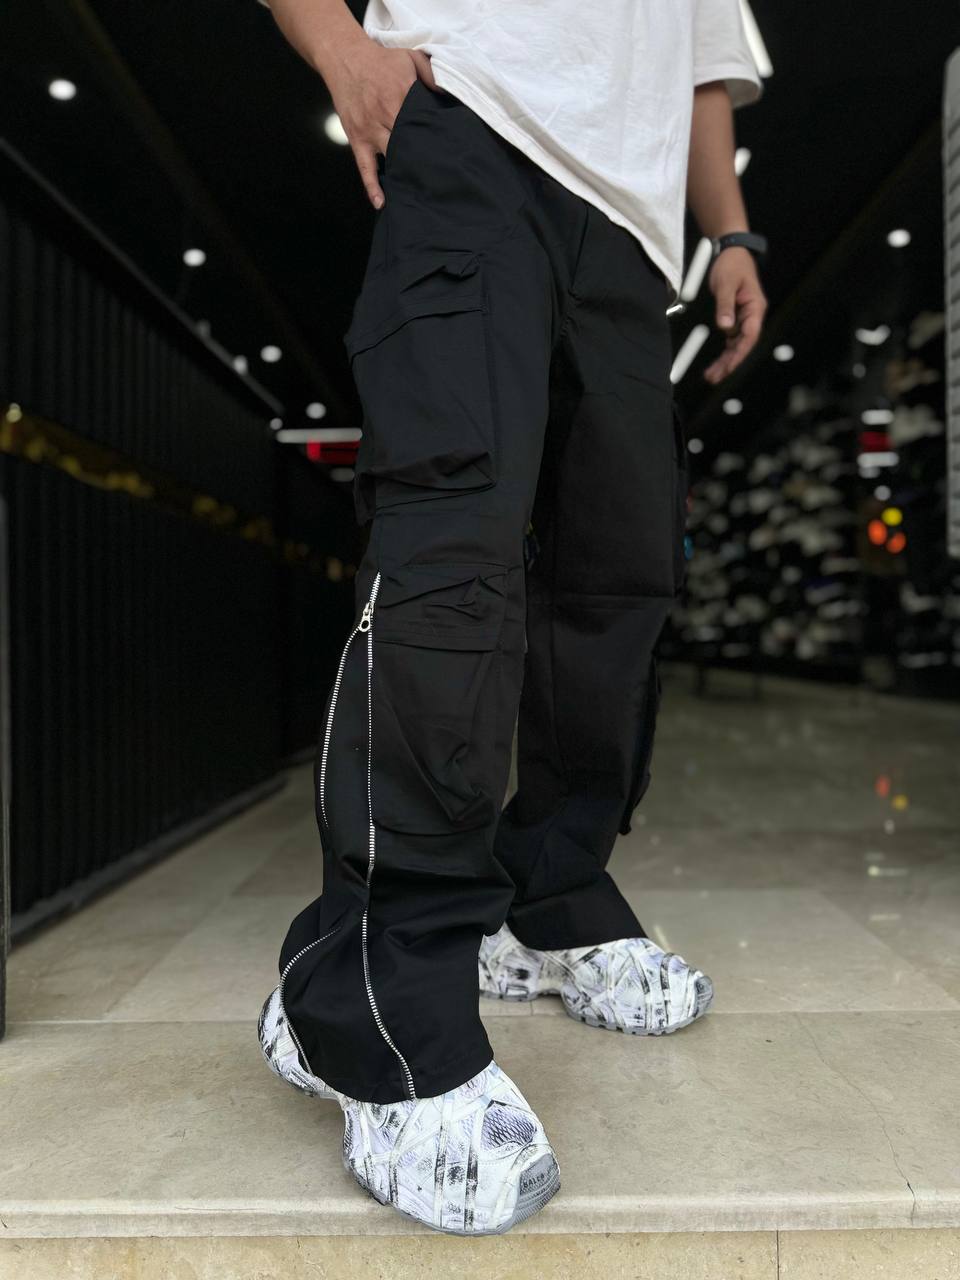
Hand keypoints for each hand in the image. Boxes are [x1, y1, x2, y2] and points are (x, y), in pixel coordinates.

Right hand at [325, 41, 435, 209]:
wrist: (344, 57)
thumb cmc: (379, 60)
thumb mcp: (409, 58)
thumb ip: (431, 74)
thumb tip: (447, 94)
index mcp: (401, 95)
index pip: (422, 123)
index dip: (435, 140)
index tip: (449, 156)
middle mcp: (385, 115)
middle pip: (408, 144)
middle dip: (422, 161)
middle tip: (440, 181)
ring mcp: (370, 130)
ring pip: (390, 157)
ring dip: (403, 175)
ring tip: (419, 192)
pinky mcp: (357, 139)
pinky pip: (364, 167)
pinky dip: (371, 186)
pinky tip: (381, 202)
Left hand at [703, 247, 766, 383]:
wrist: (731, 252)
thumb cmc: (732, 264)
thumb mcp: (726, 283)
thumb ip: (725, 305)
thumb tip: (724, 327)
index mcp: (755, 308)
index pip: (750, 335)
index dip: (740, 352)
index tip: (729, 366)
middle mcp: (752, 317)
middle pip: (743, 345)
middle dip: (730, 363)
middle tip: (715, 378)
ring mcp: (743, 319)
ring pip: (736, 345)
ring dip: (725, 361)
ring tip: (711, 377)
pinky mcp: (735, 319)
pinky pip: (730, 340)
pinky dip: (723, 353)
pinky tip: (715, 365)